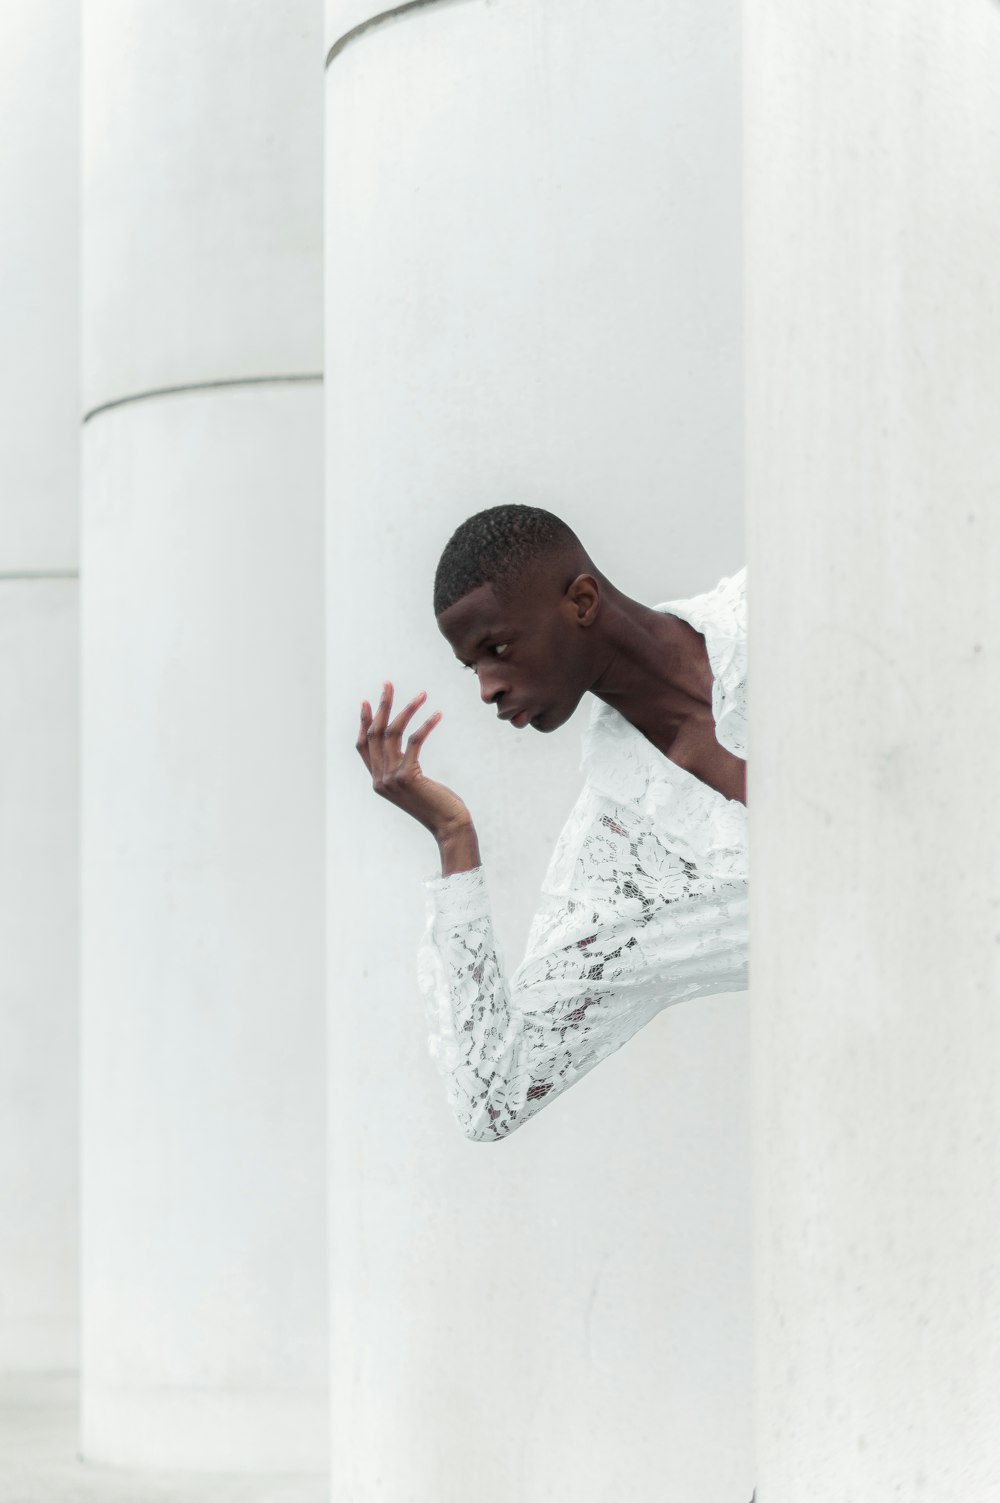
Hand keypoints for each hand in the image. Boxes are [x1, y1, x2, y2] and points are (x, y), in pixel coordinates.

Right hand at [357, 682, 473, 842]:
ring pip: (393, 734)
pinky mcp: (407, 776)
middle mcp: (379, 779)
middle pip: (375, 734)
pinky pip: (414, 741)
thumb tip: (406, 744)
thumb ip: (402, 768)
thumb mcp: (413, 784)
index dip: (364, 723)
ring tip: (422, 694)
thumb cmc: (437, 804)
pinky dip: (426, 725)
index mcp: (377, 781)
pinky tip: (437, 715)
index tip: (368, 702)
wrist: (448, 825)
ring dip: (407, 710)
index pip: (363, 746)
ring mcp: (391, 779)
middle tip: (388, 684)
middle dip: (382, 706)